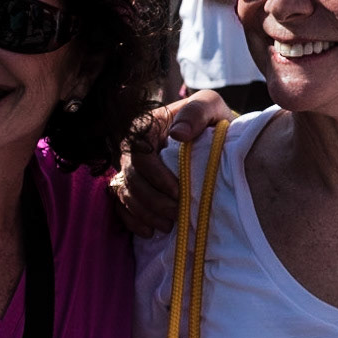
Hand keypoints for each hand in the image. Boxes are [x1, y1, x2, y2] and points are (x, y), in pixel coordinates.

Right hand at [113, 91, 235, 235]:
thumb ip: (197, 111)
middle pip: (131, 176)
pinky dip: (132, 220)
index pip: (138, 151)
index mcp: (148, 125)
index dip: (154, 174)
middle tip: (177, 214)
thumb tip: (178, 134)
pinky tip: (149, 232)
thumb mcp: (211, 106)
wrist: (216, 136)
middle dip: (152, 199)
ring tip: (168, 225)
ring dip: (144, 212)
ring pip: (125, 193)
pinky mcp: (134, 187)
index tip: (178, 191)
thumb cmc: (212, 119)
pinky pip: (122, 205)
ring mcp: (131, 169)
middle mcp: (134, 148)